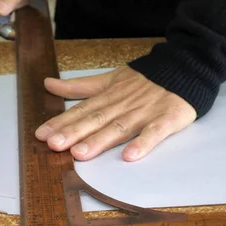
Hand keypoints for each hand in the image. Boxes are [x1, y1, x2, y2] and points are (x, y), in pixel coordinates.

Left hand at [35, 66, 196, 160]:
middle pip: (96, 119)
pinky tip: (130, 156)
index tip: (41, 134)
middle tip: (54, 144)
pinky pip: (154, 133)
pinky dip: (143, 143)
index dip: (61, 122)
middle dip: (74, 132)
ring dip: (100, 140)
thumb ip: (80, 86)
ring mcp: (145, 112)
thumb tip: (48, 84)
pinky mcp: (166, 119)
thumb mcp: (110, 78)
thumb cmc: (145, 79)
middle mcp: (123, 105)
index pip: (81, 110)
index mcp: (109, 96)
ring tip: (80, 153)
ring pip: (120, 127)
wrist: (185, 68)